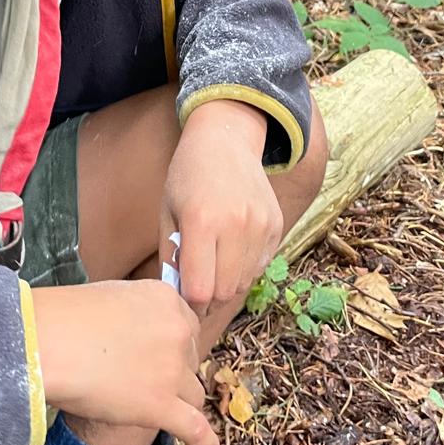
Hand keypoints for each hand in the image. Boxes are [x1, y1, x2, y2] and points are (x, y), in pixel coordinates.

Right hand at [31, 280, 219, 444]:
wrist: (50, 341)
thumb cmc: (66, 318)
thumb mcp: (112, 296)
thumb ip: (135, 314)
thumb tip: (136, 335)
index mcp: (166, 300)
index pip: (187, 326)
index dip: (173, 344)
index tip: (161, 353)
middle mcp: (177, 331)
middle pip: (190, 359)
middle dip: (173, 370)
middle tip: (146, 376)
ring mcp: (172, 370)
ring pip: (193, 393)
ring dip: (180, 400)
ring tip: (167, 408)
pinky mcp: (161, 405)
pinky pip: (195, 429)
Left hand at [164, 100, 283, 313]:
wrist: (226, 140)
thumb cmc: (188, 176)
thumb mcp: (167, 211)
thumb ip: (171, 257)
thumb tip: (175, 298)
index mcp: (202, 221)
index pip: (199, 290)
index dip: (189, 304)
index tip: (182, 301)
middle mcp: (236, 225)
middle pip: (225, 292)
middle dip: (208, 300)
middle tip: (196, 291)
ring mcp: (261, 225)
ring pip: (245, 282)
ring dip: (227, 285)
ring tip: (212, 266)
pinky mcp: (276, 225)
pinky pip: (261, 265)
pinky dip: (244, 268)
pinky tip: (230, 249)